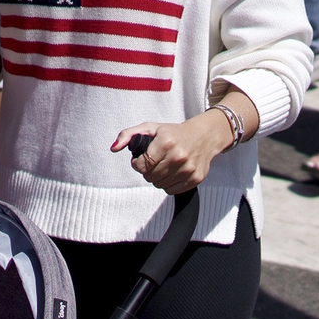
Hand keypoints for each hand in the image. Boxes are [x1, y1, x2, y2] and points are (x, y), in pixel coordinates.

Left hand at [112, 115, 227, 194]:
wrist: (204, 136)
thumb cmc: (173, 133)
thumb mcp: (150, 128)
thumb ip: (128, 135)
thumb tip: (114, 148)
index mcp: (166, 142)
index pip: (142, 165)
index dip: (138, 164)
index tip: (142, 159)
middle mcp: (179, 156)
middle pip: (150, 177)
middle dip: (148, 170)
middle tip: (155, 161)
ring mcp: (188, 169)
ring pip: (160, 185)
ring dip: (158, 178)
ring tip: (164, 165)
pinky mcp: (196, 179)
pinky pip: (172, 190)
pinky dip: (169, 184)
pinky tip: (173, 172)